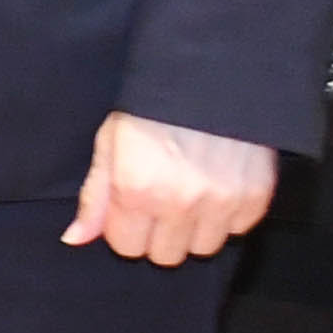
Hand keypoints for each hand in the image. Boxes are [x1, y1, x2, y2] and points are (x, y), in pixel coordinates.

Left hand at [67, 112, 273, 263]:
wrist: (210, 77)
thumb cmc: (151, 107)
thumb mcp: (109, 142)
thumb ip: (95, 195)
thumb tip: (76, 238)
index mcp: (136, 190)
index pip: (127, 247)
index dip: (126, 229)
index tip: (133, 208)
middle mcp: (179, 203)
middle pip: (166, 256)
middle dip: (159, 234)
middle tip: (162, 202)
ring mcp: (221, 203)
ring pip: (203, 248)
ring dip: (195, 229)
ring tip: (191, 194)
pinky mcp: (256, 197)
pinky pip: (238, 230)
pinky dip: (227, 216)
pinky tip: (217, 187)